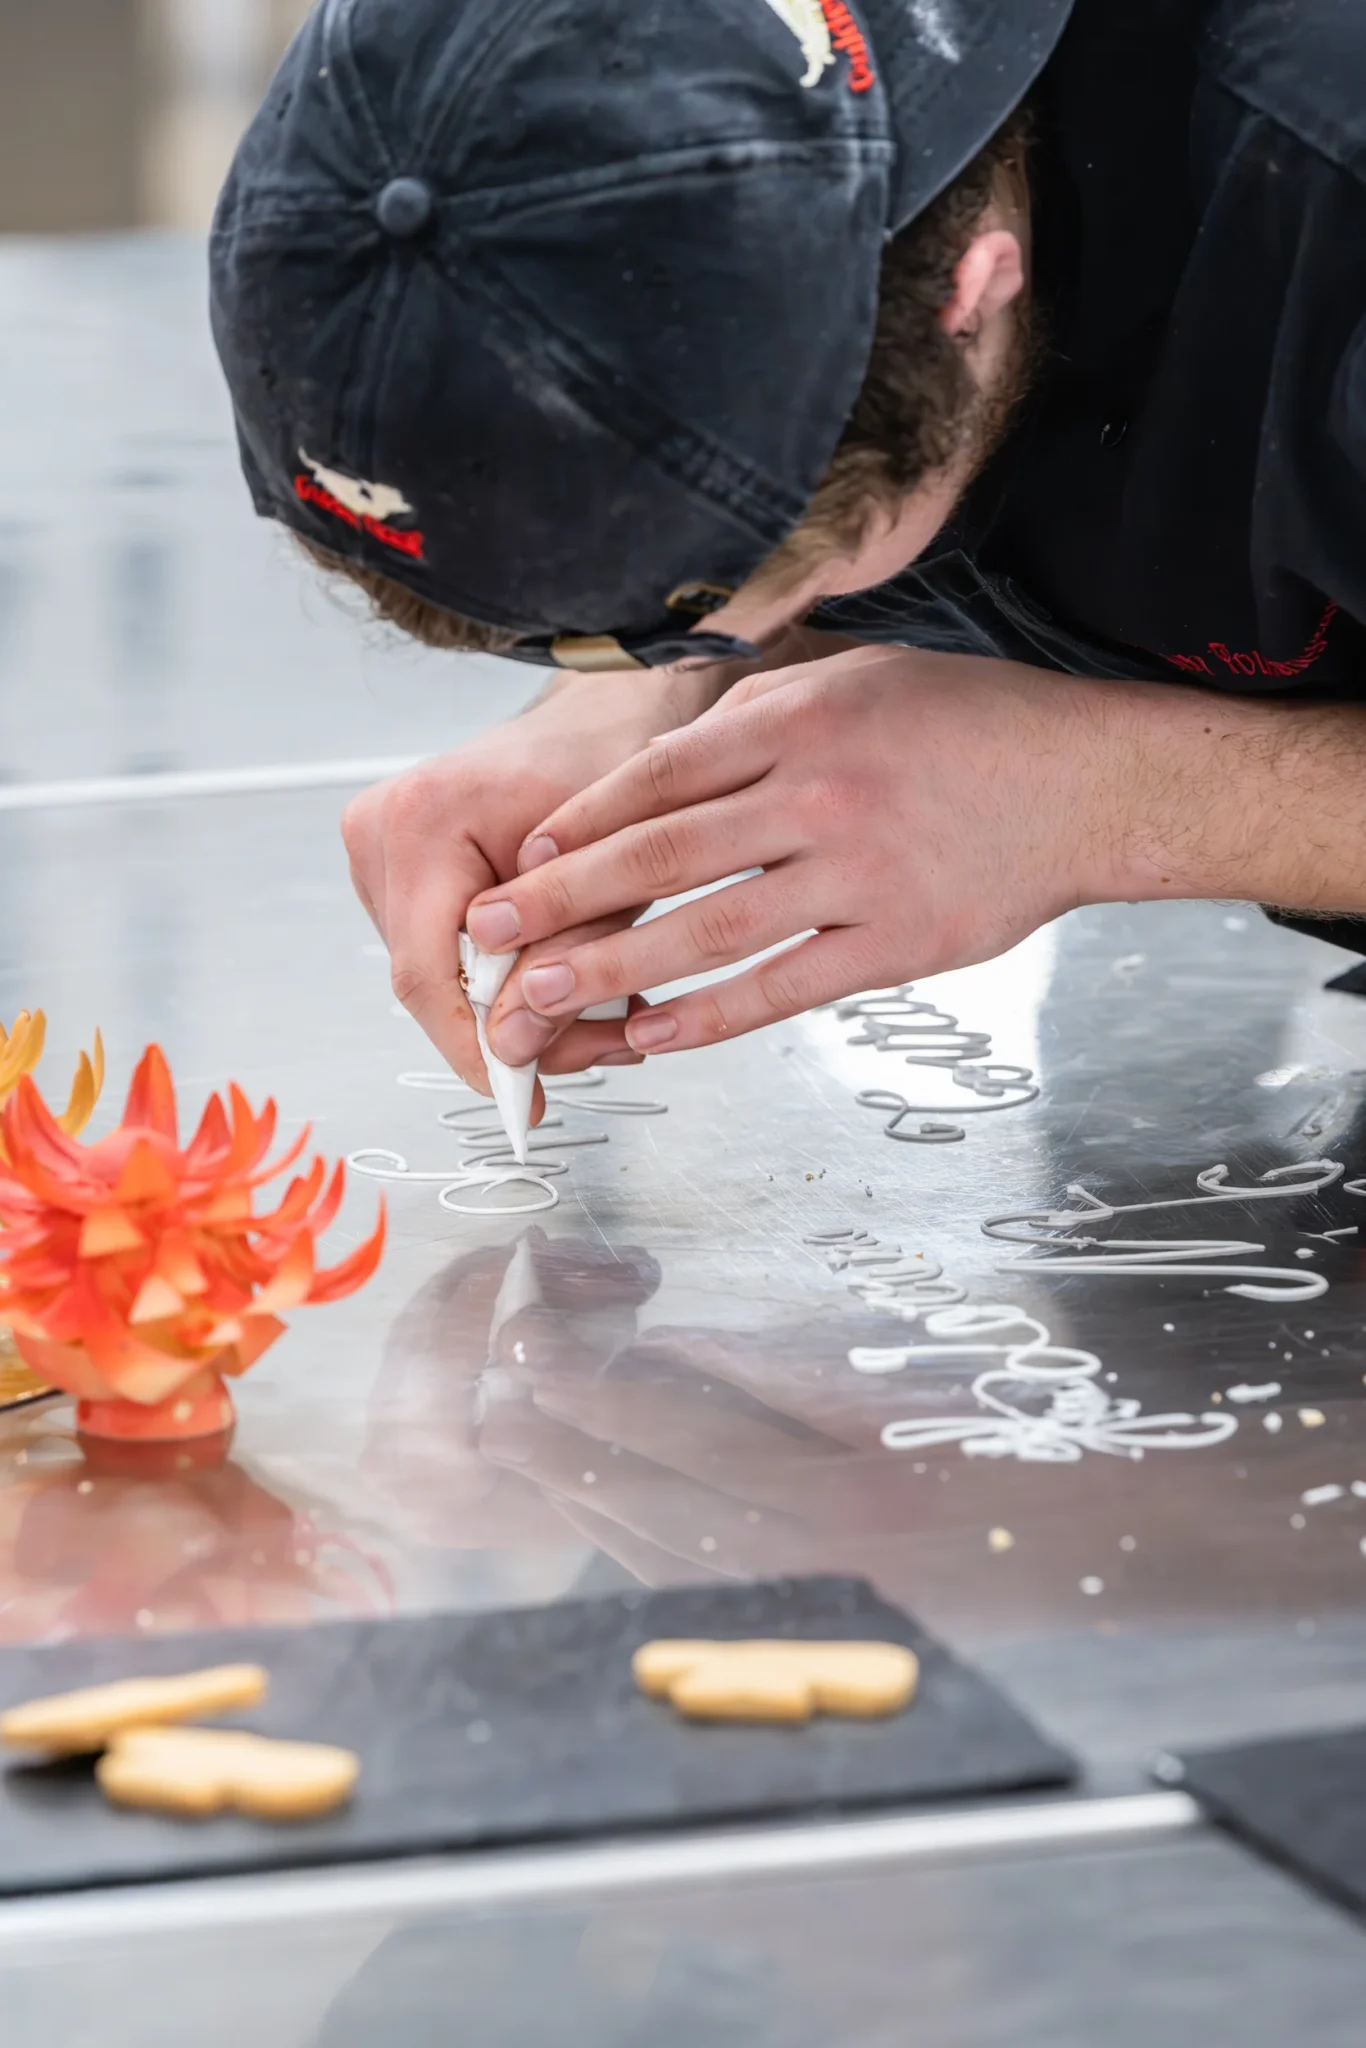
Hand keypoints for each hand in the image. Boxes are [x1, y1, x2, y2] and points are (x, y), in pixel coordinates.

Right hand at [341, 665, 716, 1094]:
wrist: (594, 720)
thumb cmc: (607, 766)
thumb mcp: (610, 866)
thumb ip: (567, 952)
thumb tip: (524, 1042)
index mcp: (422, 819)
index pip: (428, 971)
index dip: (473, 1045)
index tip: (520, 1093)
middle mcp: (380, 833)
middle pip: (431, 981)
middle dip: (514, 1029)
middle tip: (600, 1047)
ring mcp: (376, 852)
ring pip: (438, 975)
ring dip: (516, 1006)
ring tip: (602, 1011)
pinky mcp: (392, 872)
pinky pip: (442, 951)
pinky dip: (504, 977)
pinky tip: (564, 978)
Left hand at [467, 645, 1143, 1059]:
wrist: (1087, 783)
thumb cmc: (969, 723)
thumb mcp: (857, 677)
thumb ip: (757, 714)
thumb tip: (662, 755)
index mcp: (795, 720)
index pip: (655, 780)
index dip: (575, 825)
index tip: (516, 863)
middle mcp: (816, 796)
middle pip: (659, 859)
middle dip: (559, 904)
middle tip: (488, 941)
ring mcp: (856, 876)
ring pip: (708, 934)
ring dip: (611, 972)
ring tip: (540, 1001)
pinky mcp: (895, 946)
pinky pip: (783, 990)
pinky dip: (710, 1019)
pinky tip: (652, 1039)